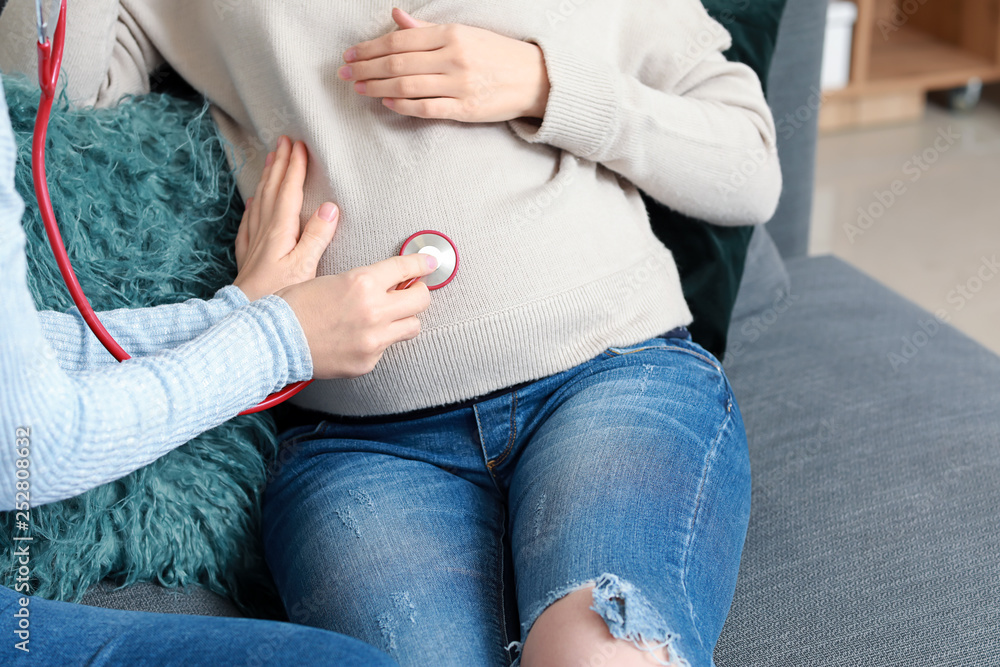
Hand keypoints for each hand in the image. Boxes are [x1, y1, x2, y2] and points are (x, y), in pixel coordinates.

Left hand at [233, 136, 339, 301]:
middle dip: (279, 164)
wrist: (244, 317)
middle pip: (272, 190)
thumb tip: (330, 208)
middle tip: (283, 141)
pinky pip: (249, 222)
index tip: (300, 145)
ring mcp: (254, 243)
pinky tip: (252, 203)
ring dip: (266, 178)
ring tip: (270, 160)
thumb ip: (316, 237)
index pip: (289, 191)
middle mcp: (265, 232)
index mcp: (280, 231)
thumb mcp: (304, 268)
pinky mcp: (249, 257)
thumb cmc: (277, 296)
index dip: (295, 167)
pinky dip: (253, 207)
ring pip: (260, 201)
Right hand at [277, 253, 437, 378]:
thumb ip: (365, 280)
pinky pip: (387, 348)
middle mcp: (374, 310)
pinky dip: (379, 341)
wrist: (273, 340)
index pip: (407, 268)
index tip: (430, 262)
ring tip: (388, 316)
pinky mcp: (368, 362)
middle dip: (418, 293)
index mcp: (362, 282)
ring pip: (412, 327)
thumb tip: (390, 280)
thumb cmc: (294, 305)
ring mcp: (373, 340)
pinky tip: (359, 336)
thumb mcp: (332, 279)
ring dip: (404, 319)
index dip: (422, 262)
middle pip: (421, 300)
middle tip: (410, 291)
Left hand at [339, 8, 549, 122]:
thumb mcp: (464, 33)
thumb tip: (396, 18)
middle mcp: (453, 57)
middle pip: (398, 62)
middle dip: (366, 67)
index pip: (400, 39)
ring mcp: (459, 85)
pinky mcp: (465, 109)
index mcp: (451, 34)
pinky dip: (403, 105)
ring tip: (358, 87)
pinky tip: (386, 103)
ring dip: (377, 87)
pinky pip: (427, 108)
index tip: (351, 53)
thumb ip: (427, 29)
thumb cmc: (496, 55)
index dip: (371, 47)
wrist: (534, 79)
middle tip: (344, 72)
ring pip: (407, 85)